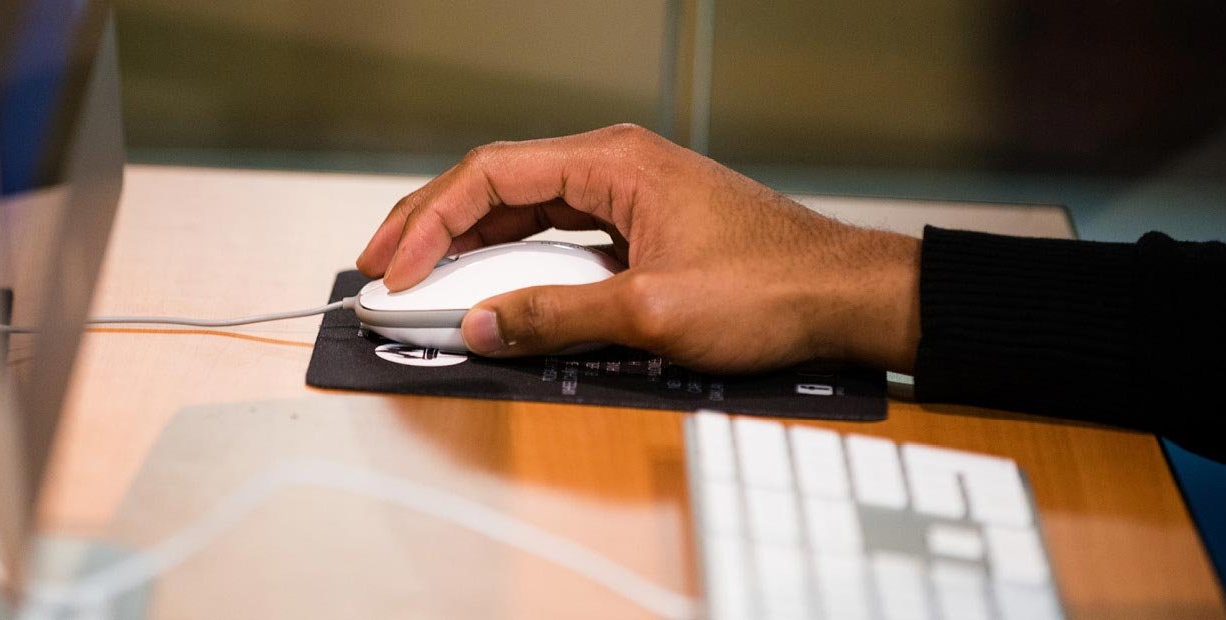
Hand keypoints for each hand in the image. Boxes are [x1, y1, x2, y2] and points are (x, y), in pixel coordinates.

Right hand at [357, 124, 920, 373]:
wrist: (842, 296)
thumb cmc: (771, 287)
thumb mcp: (653, 311)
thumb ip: (559, 316)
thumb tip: (485, 325)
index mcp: (612, 163)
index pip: (492, 176)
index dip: (430, 222)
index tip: (396, 269)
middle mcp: (613, 167)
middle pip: (497, 184)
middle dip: (432, 225)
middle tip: (382, 268)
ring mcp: (624, 195)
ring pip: (522, 209)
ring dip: (467, 242)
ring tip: (417, 276)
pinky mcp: (636, 227)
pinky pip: (554, 233)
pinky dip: (512, 259)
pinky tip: (487, 284)